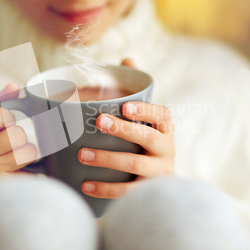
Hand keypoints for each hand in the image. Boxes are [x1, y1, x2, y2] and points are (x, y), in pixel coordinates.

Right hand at [0, 83, 36, 230]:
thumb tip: (14, 86)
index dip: (7, 120)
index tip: (2, 128)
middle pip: (16, 134)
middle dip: (18, 142)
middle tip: (5, 153)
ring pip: (28, 152)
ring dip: (26, 158)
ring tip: (10, 166)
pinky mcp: (0, 190)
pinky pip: (32, 172)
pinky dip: (30, 174)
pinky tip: (15, 179)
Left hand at [77, 59, 173, 198]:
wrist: (163, 185)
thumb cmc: (147, 142)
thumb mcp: (146, 118)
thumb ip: (137, 90)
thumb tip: (126, 58)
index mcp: (165, 128)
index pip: (161, 115)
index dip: (145, 110)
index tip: (125, 107)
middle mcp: (167, 149)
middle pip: (149, 138)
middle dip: (124, 130)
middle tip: (99, 122)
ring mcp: (160, 172)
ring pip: (136, 165)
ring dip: (108, 159)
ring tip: (82, 154)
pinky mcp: (148, 192)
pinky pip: (128, 192)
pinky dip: (106, 189)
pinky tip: (85, 186)